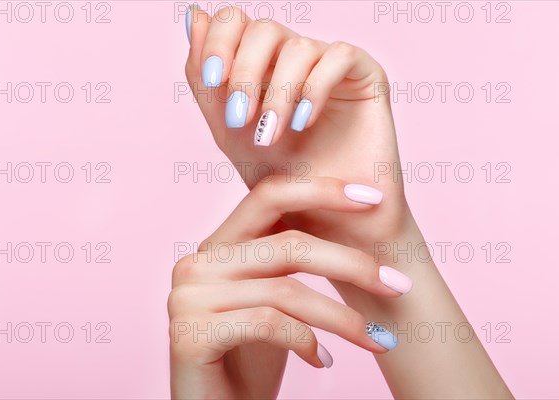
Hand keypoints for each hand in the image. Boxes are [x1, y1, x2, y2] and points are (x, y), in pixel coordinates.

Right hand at [168, 176, 412, 398]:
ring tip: (377, 341)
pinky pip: (269, 324)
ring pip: (287, 290)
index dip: (322, 190)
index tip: (373, 199)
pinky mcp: (191, 332)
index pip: (269, 196)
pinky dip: (306, 342)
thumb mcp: (274, 298)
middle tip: (397, 285)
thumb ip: (288, 259)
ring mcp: (189, 296)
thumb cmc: (249, 356)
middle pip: (288, 244)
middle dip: (352, 264)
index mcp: (219, 245)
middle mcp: (198, 262)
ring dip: (343, 318)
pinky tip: (322, 360)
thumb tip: (353, 224)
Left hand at [184, 6, 407, 255]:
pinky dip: (314, 89)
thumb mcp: (228, 131)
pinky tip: (304, 123)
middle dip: (245, 73)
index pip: (235, 23)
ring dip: (278, 94)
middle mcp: (294, 59)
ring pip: (297, 47)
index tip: (212, 81)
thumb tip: (193, 14)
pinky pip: (338, 56)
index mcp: (261, 65)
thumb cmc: (280, 179)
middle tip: (241, 119)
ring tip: (271, 135)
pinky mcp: (365, 75)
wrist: (326, 219)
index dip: (218, 42)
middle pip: (263, 29)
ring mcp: (329, 65)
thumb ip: (206, 79)